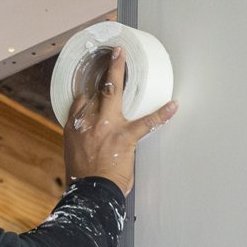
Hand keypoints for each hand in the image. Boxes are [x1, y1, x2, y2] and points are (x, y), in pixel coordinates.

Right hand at [63, 47, 177, 195]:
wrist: (90, 193)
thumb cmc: (83, 178)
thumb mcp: (73, 152)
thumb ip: (83, 137)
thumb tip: (95, 134)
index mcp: (74, 126)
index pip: (81, 100)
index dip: (91, 91)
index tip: (98, 84)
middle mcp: (88, 121)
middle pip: (97, 88)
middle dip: (107, 68)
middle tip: (115, 53)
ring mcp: (107, 126)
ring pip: (113, 92)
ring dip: (119, 73)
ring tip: (125, 57)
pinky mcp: (125, 137)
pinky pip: (147, 122)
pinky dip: (162, 114)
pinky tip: (173, 105)